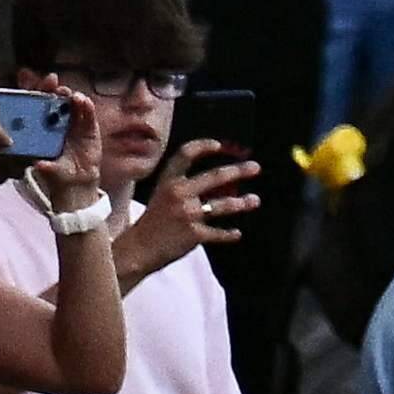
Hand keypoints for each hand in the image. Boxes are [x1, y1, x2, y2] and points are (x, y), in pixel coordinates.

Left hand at [21, 93, 107, 212]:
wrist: (78, 182)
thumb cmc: (59, 174)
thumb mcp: (50, 171)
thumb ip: (47, 167)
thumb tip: (40, 165)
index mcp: (41, 128)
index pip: (37, 105)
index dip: (37, 92)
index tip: (37, 85)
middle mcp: (56, 122)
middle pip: (54, 99)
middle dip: (54, 90)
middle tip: (55, 87)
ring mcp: (73, 124)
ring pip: (72, 104)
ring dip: (72, 97)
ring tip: (74, 97)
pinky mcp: (89, 128)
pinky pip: (88, 114)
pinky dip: (87, 107)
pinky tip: (86, 103)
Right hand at [125, 147, 258, 276]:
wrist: (138, 249)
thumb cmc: (154, 222)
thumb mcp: (162, 196)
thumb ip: (184, 186)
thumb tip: (221, 180)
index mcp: (168, 182)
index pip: (184, 155)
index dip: (202, 147)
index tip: (218, 145)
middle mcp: (178, 193)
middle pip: (214, 177)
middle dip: (238, 171)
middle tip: (255, 167)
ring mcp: (187, 213)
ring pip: (222, 205)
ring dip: (242, 203)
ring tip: (254, 200)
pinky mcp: (194, 234)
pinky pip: (219, 233)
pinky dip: (229, 234)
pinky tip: (237, 233)